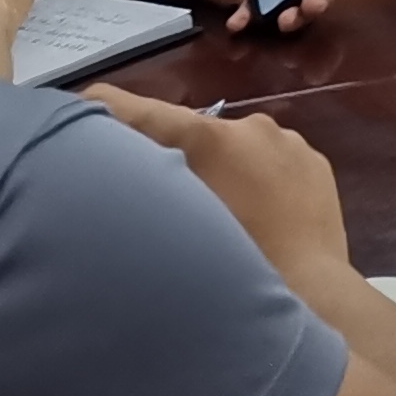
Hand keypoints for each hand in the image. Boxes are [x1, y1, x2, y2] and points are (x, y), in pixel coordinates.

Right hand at [86, 85, 354, 280]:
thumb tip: (124, 175)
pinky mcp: (315, 161)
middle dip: (173, 156)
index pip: (142, 110)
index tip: (80, 104)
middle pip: (192, 133)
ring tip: (216, 215)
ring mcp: (289, 140)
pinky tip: (256, 219)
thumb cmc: (235, 264)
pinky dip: (257, 182)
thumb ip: (150, 190)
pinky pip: (273, 163)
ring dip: (220, 171)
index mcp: (209, 138)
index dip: (105, 105)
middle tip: (162, 193)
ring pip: (236, 149)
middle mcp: (250, 125)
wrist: (313, 291)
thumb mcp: (176, 228)